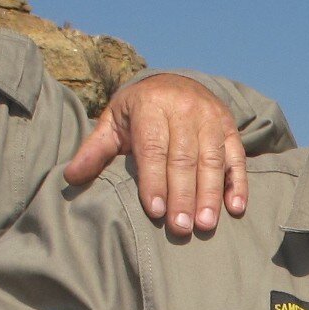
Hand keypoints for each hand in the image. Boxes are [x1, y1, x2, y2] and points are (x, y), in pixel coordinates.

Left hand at [65, 71, 248, 234]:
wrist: (176, 81)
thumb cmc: (139, 112)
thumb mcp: (113, 123)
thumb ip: (95, 150)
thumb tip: (71, 178)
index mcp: (151, 105)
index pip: (154, 147)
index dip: (154, 180)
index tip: (155, 211)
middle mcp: (184, 108)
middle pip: (184, 157)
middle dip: (182, 195)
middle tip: (180, 228)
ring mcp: (211, 117)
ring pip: (212, 159)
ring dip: (209, 195)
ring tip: (204, 225)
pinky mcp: (229, 127)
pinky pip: (236, 157)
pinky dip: (237, 183)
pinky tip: (235, 208)